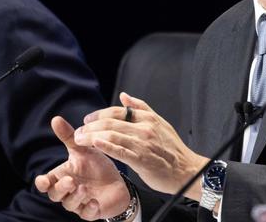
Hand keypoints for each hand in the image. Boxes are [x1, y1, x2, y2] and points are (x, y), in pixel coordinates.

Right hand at [35, 116, 132, 219]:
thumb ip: (69, 137)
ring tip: (83, 188)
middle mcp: (67, 192)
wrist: (117, 182)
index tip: (43, 180)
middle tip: (70, 180)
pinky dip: (89, 209)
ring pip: (69, 204)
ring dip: (75, 197)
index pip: (46, 183)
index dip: (42, 183)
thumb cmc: (96, 166)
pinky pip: (86, 214)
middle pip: (55, 195)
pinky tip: (94, 202)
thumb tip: (55, 119)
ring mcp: (79, 203)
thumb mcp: (84, 150)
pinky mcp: (92, 211)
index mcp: (62, 177)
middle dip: (61, 188)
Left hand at [73, 92, 209, 198]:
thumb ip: (140, 108)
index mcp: (148, 117)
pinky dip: (106, 146)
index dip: (99, 114)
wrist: (187, 170)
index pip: (117, 111)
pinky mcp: (141, 159)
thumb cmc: (172, 149)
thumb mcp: (160, 123)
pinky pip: (120, 151)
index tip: (87, 120)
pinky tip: (94, 144)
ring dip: (91, 136)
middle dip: (90, 126)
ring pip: (111, 135)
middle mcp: (145, 127)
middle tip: (78, 131)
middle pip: (111, 122)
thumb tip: (124, 95)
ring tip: (80, 139)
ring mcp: (143, 143)